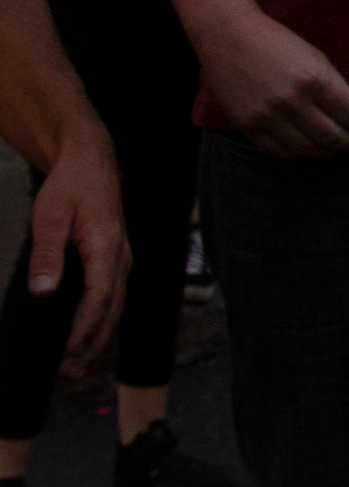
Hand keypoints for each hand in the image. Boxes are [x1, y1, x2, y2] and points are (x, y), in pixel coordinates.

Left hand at [26, 126, 127, 375]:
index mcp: (108, 246)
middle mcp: (121, 256)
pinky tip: (88, 334)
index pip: (100, 297)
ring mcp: (122, 258)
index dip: (85, 328)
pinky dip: (102, 320)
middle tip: (71, 373)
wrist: (90, 160)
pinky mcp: (115, 258)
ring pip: (115, 306)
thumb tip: (43, 292)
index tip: (69, 351)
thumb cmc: (71, 185)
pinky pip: (113, 296)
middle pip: (112, 309)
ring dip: (98, 337)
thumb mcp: (49, 216)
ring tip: (78, 365)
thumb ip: (46, 255)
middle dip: (93, 343)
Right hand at [195, 9, 348, 155]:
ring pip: (305, 149)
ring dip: (324, 151)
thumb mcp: (316, 58)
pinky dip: (296, 152)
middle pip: (330, 136)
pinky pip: (277, 151)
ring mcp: (267, 116)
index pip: (348, 113)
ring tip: (332, 147)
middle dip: (347, 142)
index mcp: (313, 79)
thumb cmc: (277, 43)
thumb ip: (341, 89)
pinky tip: (305, 147)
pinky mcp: (247, 126)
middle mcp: (291, 101)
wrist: (228, 37)